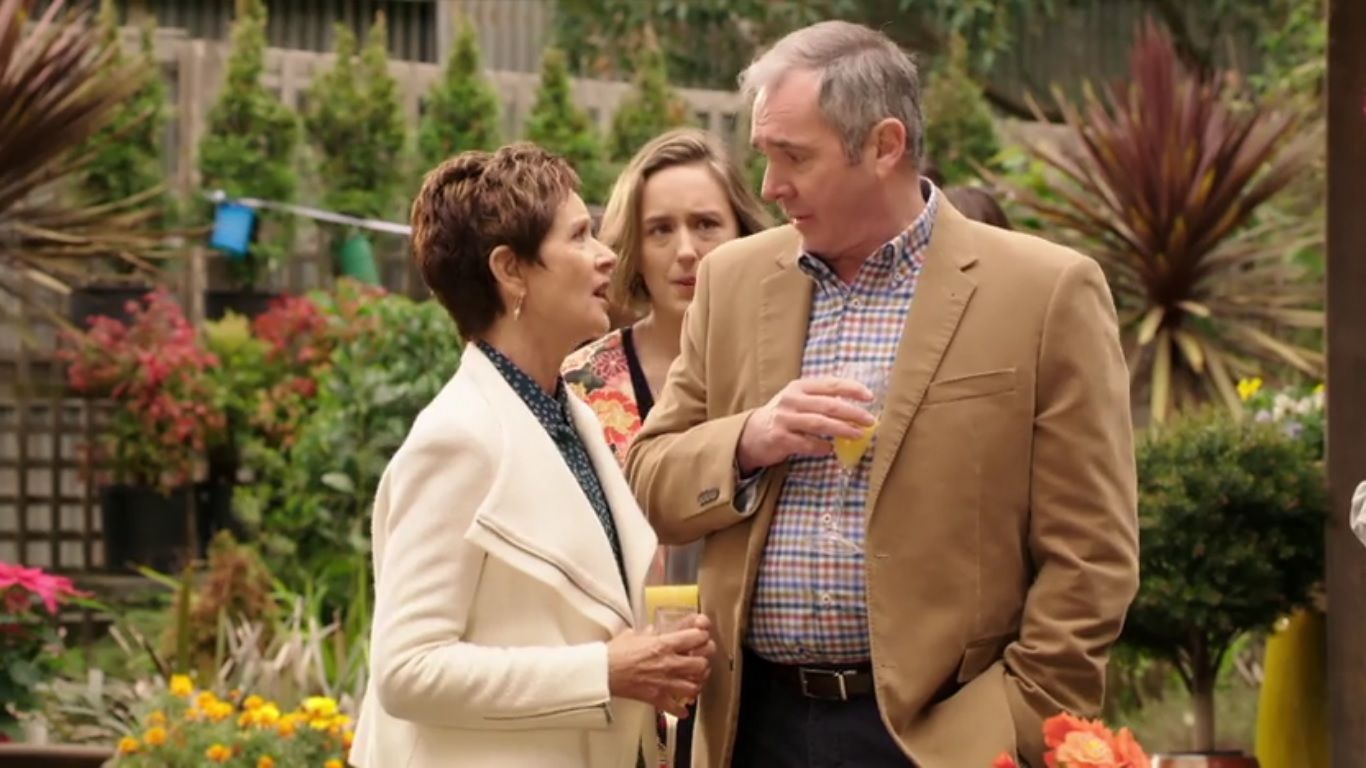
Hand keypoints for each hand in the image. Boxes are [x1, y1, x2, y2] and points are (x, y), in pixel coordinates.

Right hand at [607, 620, 715, 717]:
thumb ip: (647, 633)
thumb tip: (652, 630)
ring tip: (693, 683)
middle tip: (700, 662)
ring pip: (694, 687)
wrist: (602, 671)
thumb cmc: (614, 653)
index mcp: (664, 644)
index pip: (696, 637)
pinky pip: (675, 708)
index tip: (701, 638)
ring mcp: (664, 682)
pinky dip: (680, 711)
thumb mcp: (633, 635)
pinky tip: (682, 709)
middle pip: (701, 664)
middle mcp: (668, 663)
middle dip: (703, 662)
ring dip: (695, 685)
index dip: (702, 637)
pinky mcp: (656, 698)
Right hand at [736, 377, 873, 472]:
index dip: (852, 389)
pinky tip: (830, 449)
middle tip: (869, 421)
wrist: (752, 434)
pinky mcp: (780, 438)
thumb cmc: (783, 416)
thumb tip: (855, 406)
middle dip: (852, 413)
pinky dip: (821, 446)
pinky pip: (806, 443)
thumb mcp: (798, 400)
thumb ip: (821, 399)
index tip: (870, 397)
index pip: (830, 384)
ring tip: (857, 435)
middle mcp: (791, 400)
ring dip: (842, 429)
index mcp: (799, 387)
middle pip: (828, 405)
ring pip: (819, 423)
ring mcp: (784, 419)